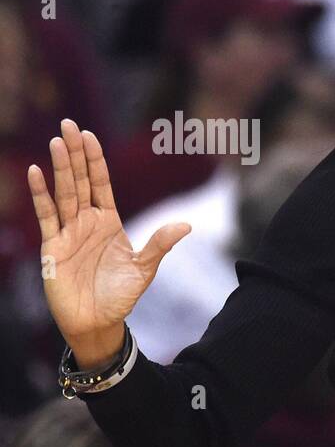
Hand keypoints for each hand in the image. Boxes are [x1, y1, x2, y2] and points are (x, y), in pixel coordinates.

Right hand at [27, 119, 188, 365]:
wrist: (99, 322)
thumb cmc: (121, 296)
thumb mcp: (144, 268)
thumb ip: (160, 244)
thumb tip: (187, 225)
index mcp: (109, 222)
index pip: (101, 184)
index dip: (96, 160)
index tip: (90, 135)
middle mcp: (86, 222)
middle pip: (80, 180)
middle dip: (76, 153)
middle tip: (69, 123)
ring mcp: (68, 233)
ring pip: (63, 192)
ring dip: (60, 168)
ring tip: (57, 141)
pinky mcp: (52, 247)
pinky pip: (46, 216)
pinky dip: (40, 195)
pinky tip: (36, 173)